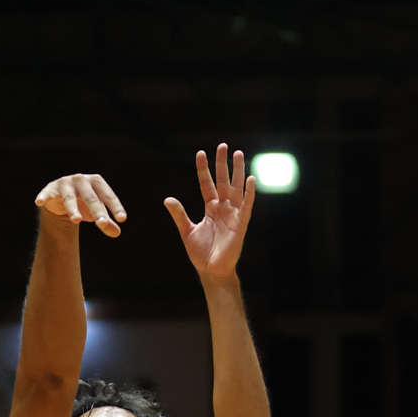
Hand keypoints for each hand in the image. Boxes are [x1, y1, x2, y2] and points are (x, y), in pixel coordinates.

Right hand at [34, 171, 125, 236]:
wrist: (61, 198)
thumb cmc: (84, 204)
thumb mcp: (95, 213)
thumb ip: (106, 223)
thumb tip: (117, 233)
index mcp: (96, 182)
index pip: (107, 195)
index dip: (115, 206)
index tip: (122, 219)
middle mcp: (81, 180)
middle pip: (90, 197)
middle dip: (96, 211)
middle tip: (102, 224)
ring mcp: (65, 183)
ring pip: (70, 198)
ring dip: (73, 209)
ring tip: (77, 221)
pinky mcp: (50, 189)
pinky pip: (47, 194)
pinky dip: (43, 197)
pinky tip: (39, 202)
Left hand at [165, 145, 255, 280]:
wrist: (211, 271)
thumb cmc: (201, 254)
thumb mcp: (187, 231)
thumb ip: (179, 214)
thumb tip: (167, 199)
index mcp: (211, 208)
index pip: (207, 184)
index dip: (204, 169)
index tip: (200, 153)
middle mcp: (223, 208)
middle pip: (223, 181)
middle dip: (223, 164)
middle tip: (223, 145)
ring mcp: (233, 215)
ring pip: (236, 188)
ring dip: (237, 171)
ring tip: (238, 154)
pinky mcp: (241, 224)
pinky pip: (247, 206)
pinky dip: (249, 193)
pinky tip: (250, 179)